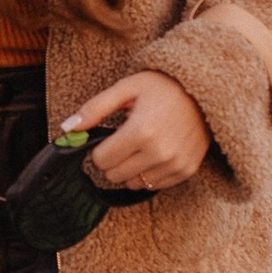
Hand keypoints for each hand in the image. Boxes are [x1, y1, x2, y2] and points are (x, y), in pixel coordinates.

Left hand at [66, 69, 208, 191]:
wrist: (205, 91)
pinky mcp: (186, 171)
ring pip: (132, 184)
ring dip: (130, 168)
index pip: (101, 160)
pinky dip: (149, 172)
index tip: (110, 136)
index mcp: (141, 131)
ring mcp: (175, 164)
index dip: (99, 148)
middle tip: (125, 139)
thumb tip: (65, 130)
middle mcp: (159, 153)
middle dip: (113, 159)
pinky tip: (156, 151)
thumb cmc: (162, 86)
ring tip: (142, 144)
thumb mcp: (125, 88)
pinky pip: (153, 186)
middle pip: (113, 175)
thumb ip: (93, 109)